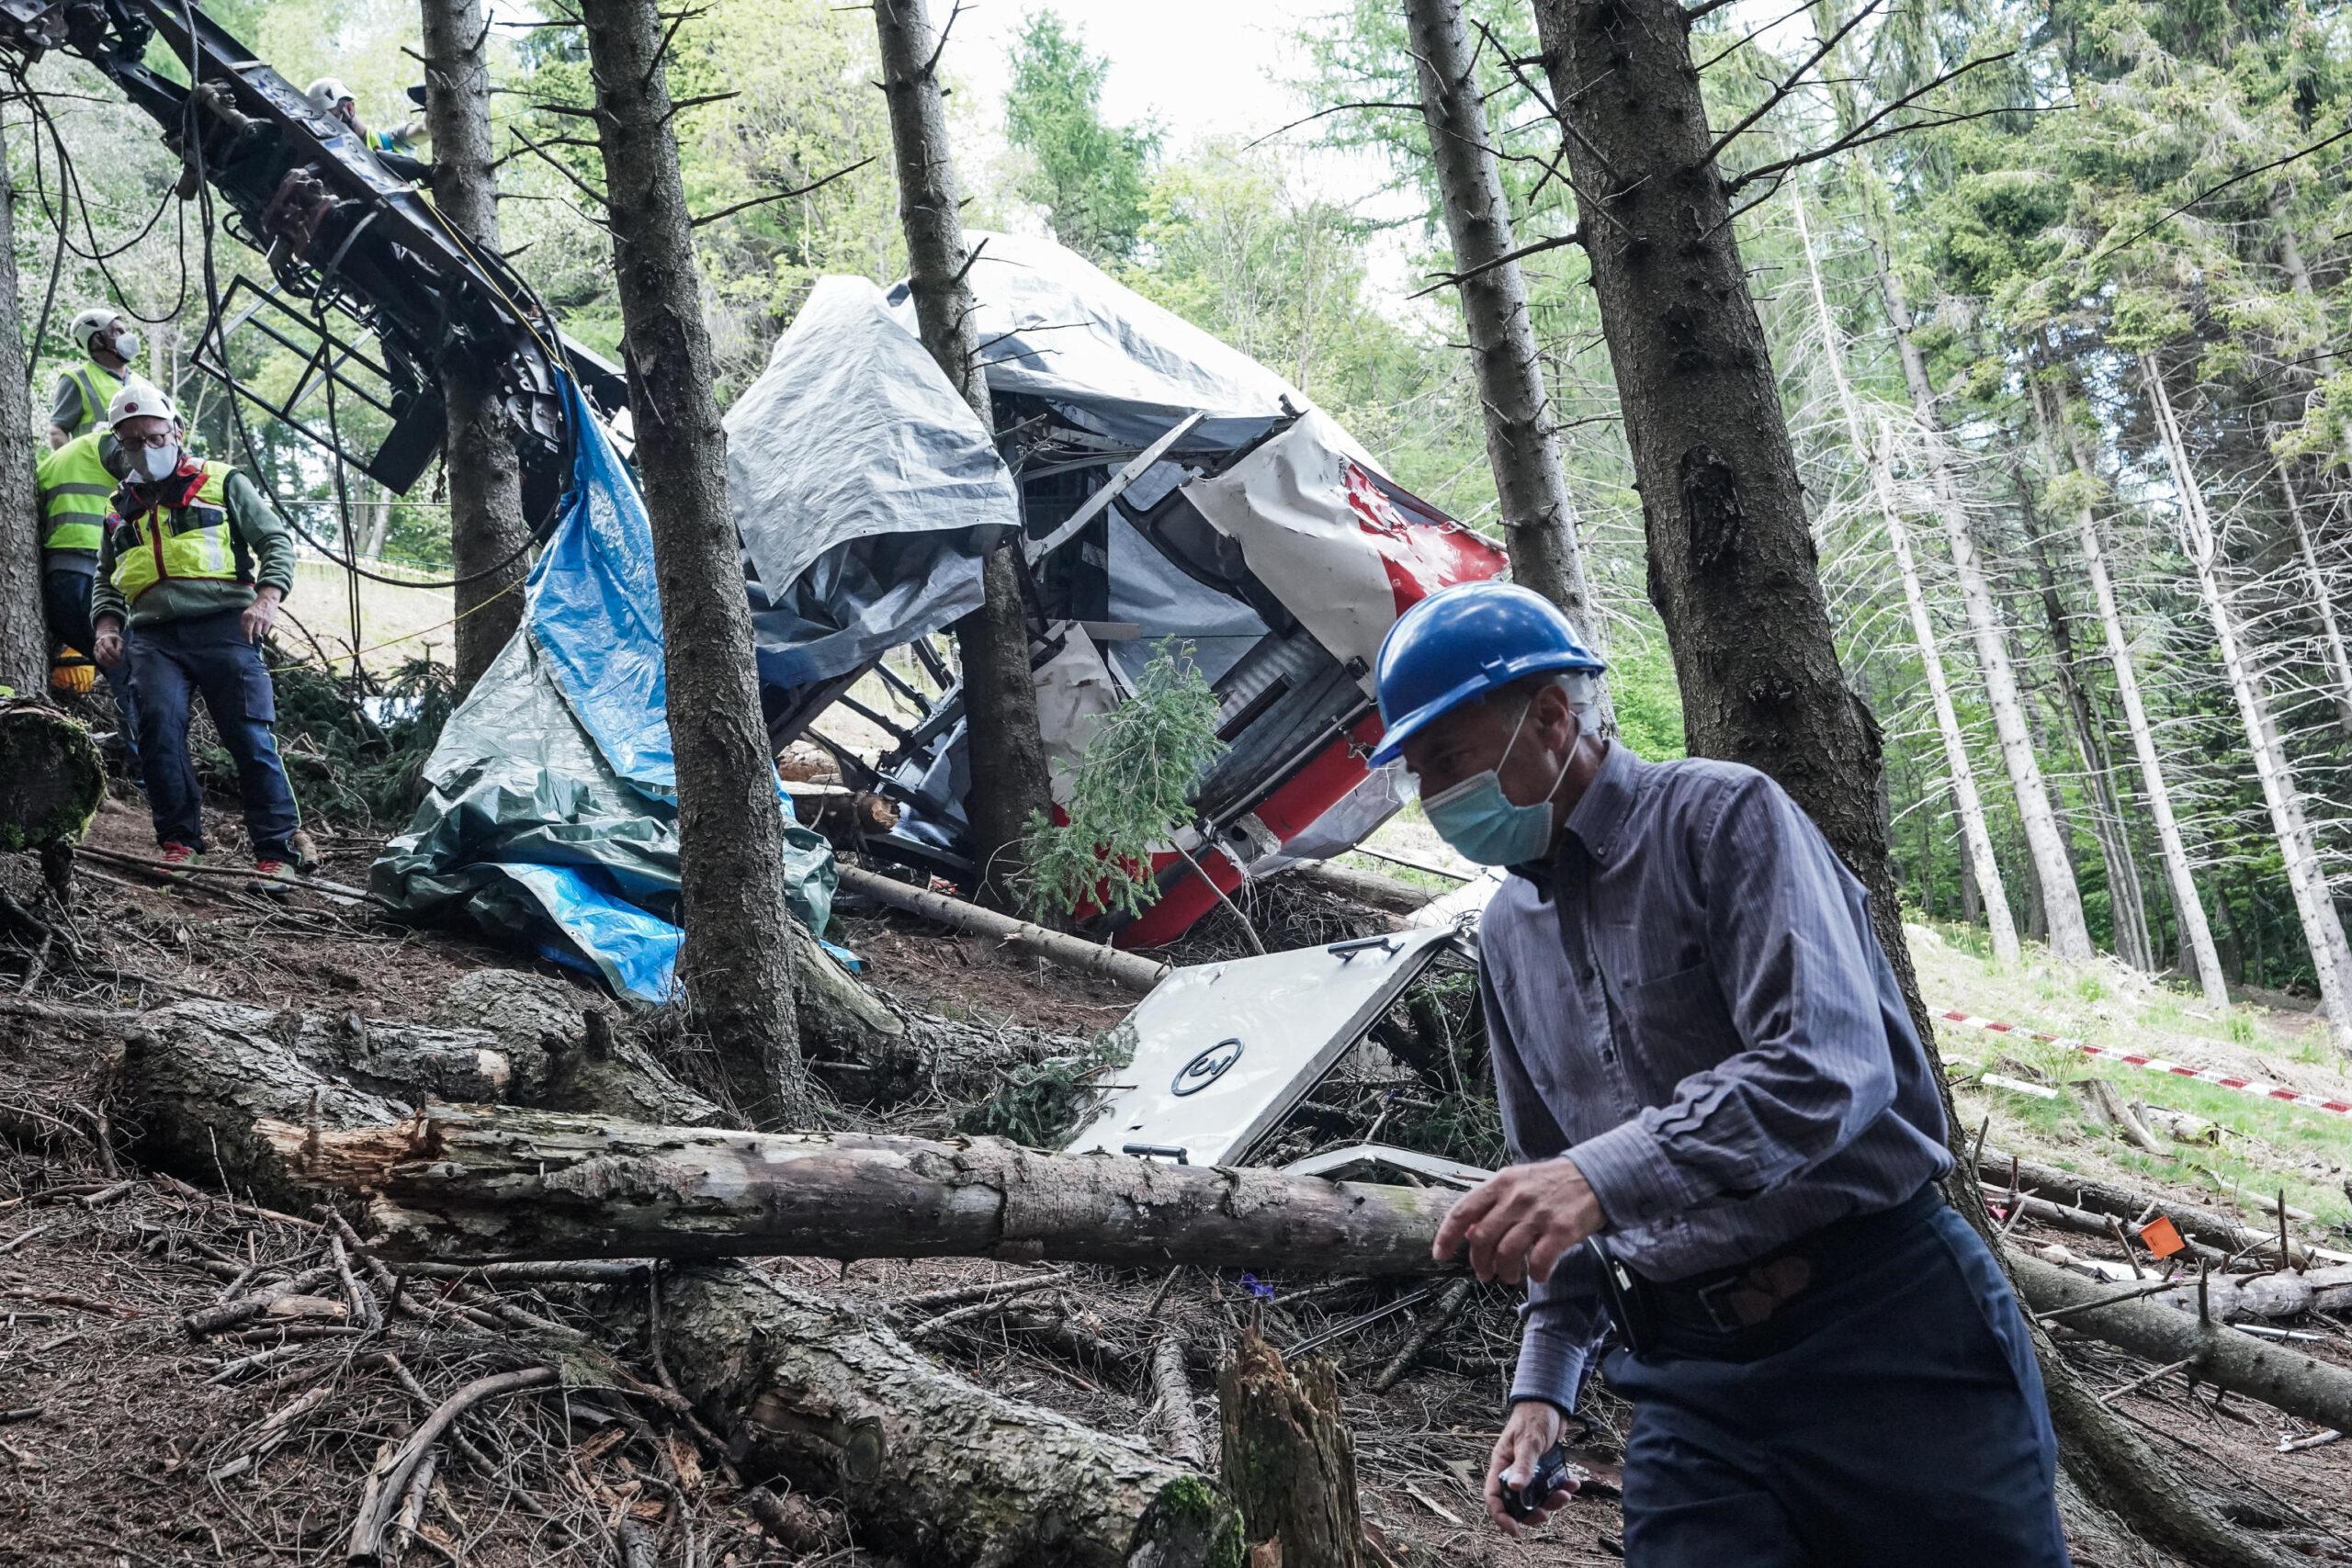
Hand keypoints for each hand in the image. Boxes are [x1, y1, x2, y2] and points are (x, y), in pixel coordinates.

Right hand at [92, 622, 125, 669]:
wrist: (106, 636)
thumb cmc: (115, 640)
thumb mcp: (120, 641)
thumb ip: (120, 647)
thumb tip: (119, 655)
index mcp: (106, 639)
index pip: (109, 648)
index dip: (114, 654)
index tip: (120, 659)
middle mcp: (99, 643)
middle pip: (104, 654)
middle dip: (111, 660)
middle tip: (118, 664)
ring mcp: (96, 648)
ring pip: (100, 658)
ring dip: (107, 663)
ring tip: (115, 666)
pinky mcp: (95, 653)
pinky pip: (98, 660)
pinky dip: (104, 664)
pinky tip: (110, 666)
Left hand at [241, 587, 280, 644]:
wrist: (267, 599)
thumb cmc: (257, 607)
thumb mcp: (249, 612)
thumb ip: (246, 621)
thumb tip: (245, 633)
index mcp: (246, 615)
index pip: (243, 629)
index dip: (244, 635)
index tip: (246, 639)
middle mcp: (253, 617)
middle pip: (250, 632)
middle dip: (249, 639)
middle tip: (250, 643)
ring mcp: (261, 619)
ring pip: (258, 633)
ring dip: (257, 635)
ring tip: (258, 635)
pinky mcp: (268, 621)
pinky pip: (265, 631)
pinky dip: (264, 631)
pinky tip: (264, 626)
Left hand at [1434, 1156, 1604, 1285]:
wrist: (1594, 1177)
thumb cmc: (1551, 1183)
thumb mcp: (1515, 1182)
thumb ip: (1490, 1204)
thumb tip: (1466, 1231)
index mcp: (1500, 1184)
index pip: (1463, 1210)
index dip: (1447, 1236)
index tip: (1439, 1254)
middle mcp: (1516, 1198)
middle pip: (1482, 1237)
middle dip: (1478, 1262)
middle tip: (1484, 1273)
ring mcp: (1539, 1214)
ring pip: (1507, 1252)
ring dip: (1504, 1272)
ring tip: (1509, 1276)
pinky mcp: (1562, 1230)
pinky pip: (1539, 1261)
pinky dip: (1535, 1274)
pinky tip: (1537, 1275)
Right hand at [1485, 1399, 1573, 1537]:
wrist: (1551, 1404)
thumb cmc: (1534, 1417)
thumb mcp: (1529, 1441)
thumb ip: (1523, 1464)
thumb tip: (1515, 1488)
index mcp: (1501, 1465)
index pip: (1494, 1496)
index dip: (1501, 1516)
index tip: (1515, 1530)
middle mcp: (1513, 1472)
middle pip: (1517, 1504)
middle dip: (1532, 1513)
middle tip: (1546, 1515)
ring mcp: (1530, 1472)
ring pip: (1537, 1498)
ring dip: (1552, 1501)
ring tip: (1566, 1494)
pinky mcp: (1544, 1471)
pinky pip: (1552, 1488)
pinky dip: (1563, 1489)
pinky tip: (1573, 1483)